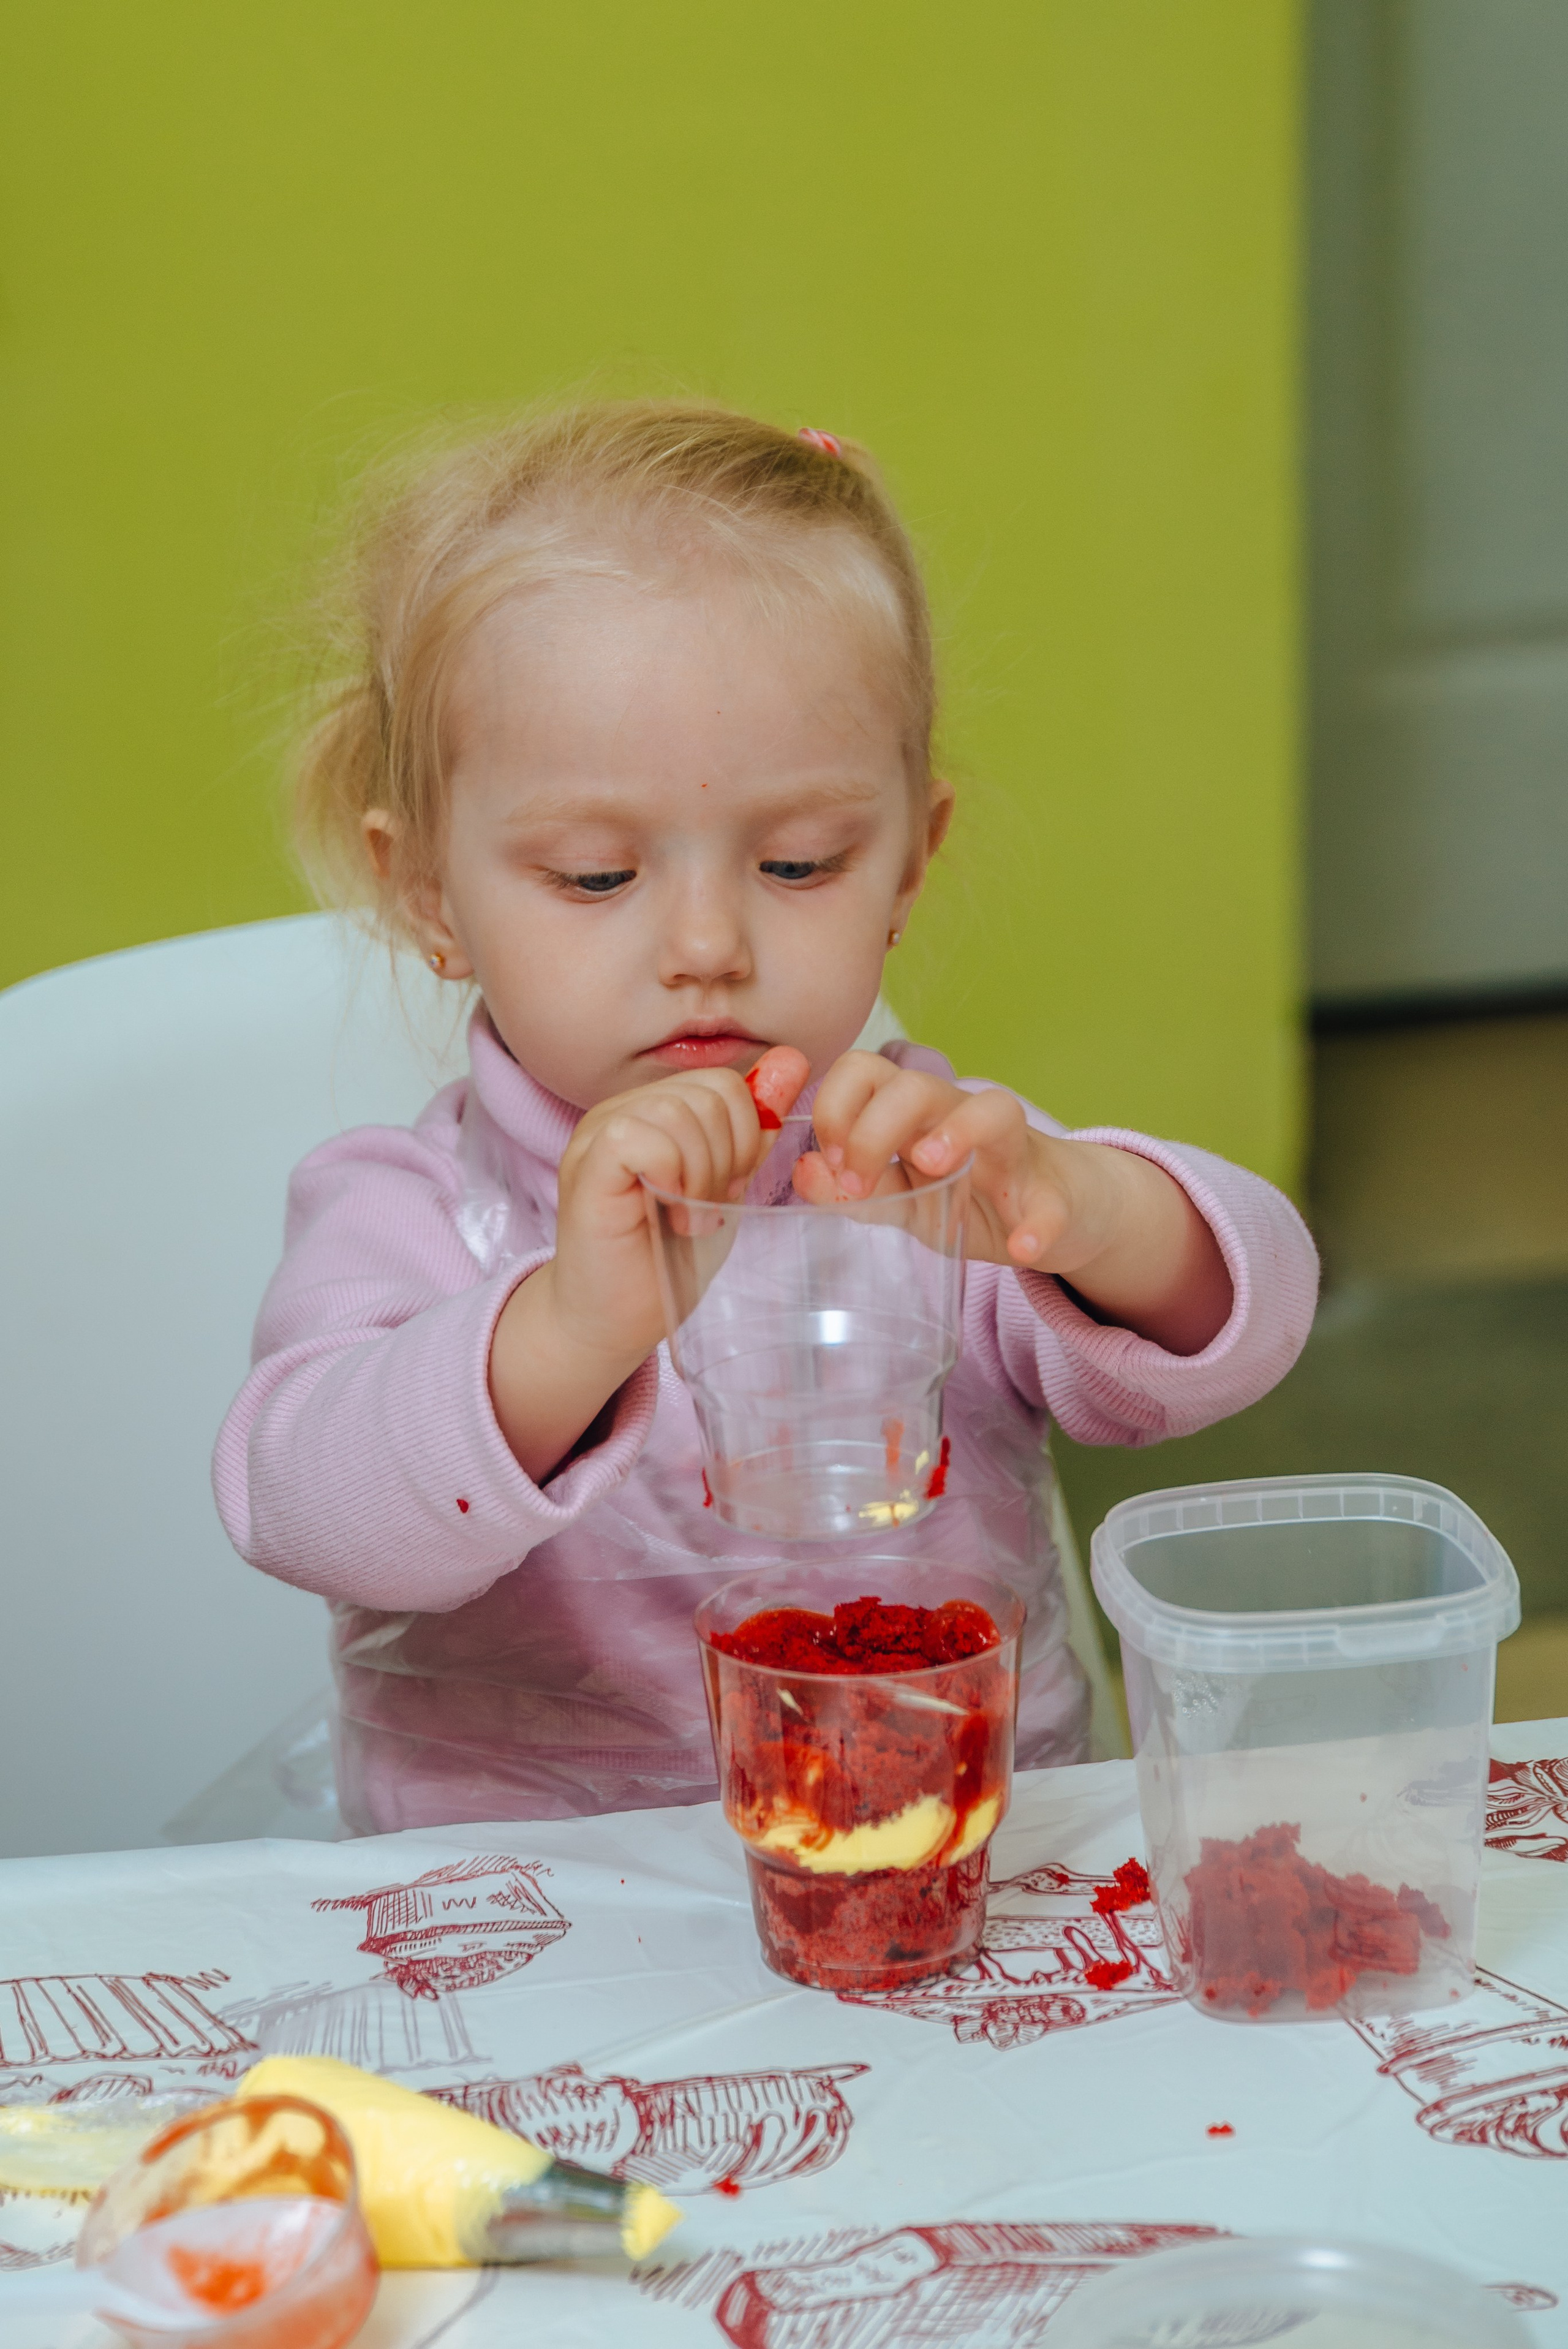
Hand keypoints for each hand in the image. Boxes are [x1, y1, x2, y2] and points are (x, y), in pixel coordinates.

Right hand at [489, 1047, 808, 1479]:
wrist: (611, 1321)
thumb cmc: (662, 1258)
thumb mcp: (724, 1184)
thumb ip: (752, 1129)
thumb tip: (792, 1062)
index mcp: (653, 1109)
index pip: (724, 1083)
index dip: (747, 1137)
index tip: (731, 1188)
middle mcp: (621, 1109)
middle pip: (711, 1092)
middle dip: (730, 1156)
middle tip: (709, 1206)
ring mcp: (598, 1133)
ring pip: (680, 1111)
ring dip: (703, 1173)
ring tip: (688, 1216)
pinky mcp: (587, 1165)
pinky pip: (644, 1138)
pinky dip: (672, 1178)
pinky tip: (671, 1216)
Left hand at [795, 1051, 1231, 1353]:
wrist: (1061, 1214)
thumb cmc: (971, 1197)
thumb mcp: (904, 1200)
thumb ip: (853, 1191)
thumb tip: (801, 1171)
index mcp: (916, 1114)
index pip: (865, 1071)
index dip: (837, 1107)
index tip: (829, 1163)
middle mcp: (963, 1117)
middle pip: (917, 1086)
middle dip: (876, 1127)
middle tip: (858, 1180)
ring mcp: (1015, 1153)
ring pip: (994, 1111)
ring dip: (958, 1131)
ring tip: (931, 1164)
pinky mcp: (1057, 1196)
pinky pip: (1051, 1202)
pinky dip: (1038, 1224)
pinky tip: (1021, 1249)